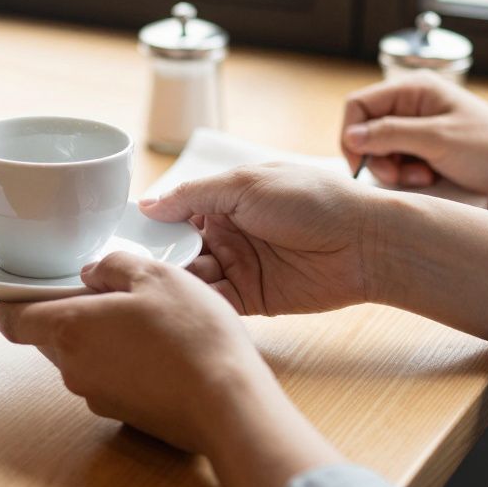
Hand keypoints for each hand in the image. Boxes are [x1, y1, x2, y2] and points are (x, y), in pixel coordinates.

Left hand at [0, 251, 345, 486]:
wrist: (227, 402)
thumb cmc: (192, 334)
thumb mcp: (155, 275)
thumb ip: (114, 266)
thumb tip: (95, 272)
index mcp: (70, 329)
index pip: (14, 321)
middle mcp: (73, 368)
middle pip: (49, 337)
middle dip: (59, 315)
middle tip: (84, 292)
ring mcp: (98, 395)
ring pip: (79, 358)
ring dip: (93, 337)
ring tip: (130, 315)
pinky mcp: (124, 413)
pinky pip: (106, 378)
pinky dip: (116, 360)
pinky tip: (151, 348)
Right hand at [140, 164, 376, 316]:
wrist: (365, 242)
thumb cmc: (312, 200)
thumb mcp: (246, 184)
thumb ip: (194, 195)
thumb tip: (147, 204)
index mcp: (224, 199)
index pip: (175, 213)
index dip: (151, 226)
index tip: (122, 238)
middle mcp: (227, 233)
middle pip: (178, 249)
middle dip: (159, 258)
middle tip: (135, 268)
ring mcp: (239, 266)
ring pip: (193, 277)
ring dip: (177, 281)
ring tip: (158, 286)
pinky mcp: (253, 298)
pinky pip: (216, 301)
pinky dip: (199, 302)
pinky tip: (184, 302)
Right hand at [341, 72, 487, 208]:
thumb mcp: (437, 140)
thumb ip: (389, 135)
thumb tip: (351, 137)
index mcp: (414, 90)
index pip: (358, 105)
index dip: (352, 133)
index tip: (360, 161)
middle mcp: (413, 106)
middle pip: (366, 131)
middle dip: (378, 157)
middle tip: (402, 175)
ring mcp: (419, 129)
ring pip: (380, 152)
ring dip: (395, 170)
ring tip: (425, 177)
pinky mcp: (426, 151)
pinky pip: (398, 164)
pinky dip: (407, 177)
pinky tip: (430, 180)